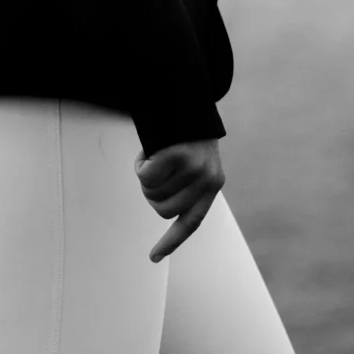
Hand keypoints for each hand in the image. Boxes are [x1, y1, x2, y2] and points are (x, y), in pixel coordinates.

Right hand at [135, 139, 223, 261]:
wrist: (189, 95)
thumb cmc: (186, 131)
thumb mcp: (194, 160)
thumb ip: (185, 183)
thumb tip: (164, 206)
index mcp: (212, 185)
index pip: (191, 223)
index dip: (170, 241)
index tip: (153, 258)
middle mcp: (207, 181)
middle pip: (162, 209)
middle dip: (150, 193)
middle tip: (151, 170)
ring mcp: (194, 169)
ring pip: (152, 193)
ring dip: (145, 177)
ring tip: (152, 157)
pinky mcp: (179, 155)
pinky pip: (147, 175)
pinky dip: (140, 165)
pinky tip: (146, 151)